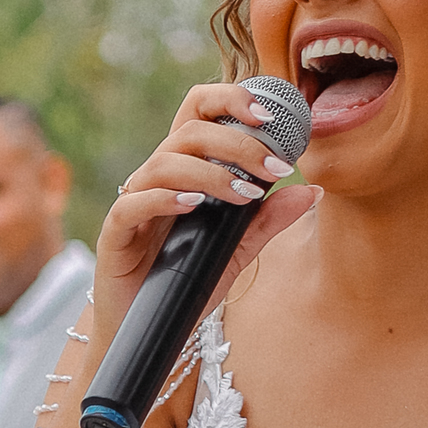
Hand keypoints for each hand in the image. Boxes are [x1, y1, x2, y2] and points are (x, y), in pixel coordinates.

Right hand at [95, 82, 318, 324]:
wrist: (151, 325)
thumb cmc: (188, 280)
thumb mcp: (237, 249)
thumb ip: (268, 220)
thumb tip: (311, 191)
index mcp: (185, 170)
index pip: (200, 114)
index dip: (230, 101)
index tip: (270, 119)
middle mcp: (158, 178)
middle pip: (189, 131)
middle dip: (237, 143)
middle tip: (275, 167)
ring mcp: (134, 203)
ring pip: (165, 163)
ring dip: (211, 173)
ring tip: (244, 195)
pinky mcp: (116, 233)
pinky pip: (132, 204)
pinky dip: (163, 199)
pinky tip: (193, 205)